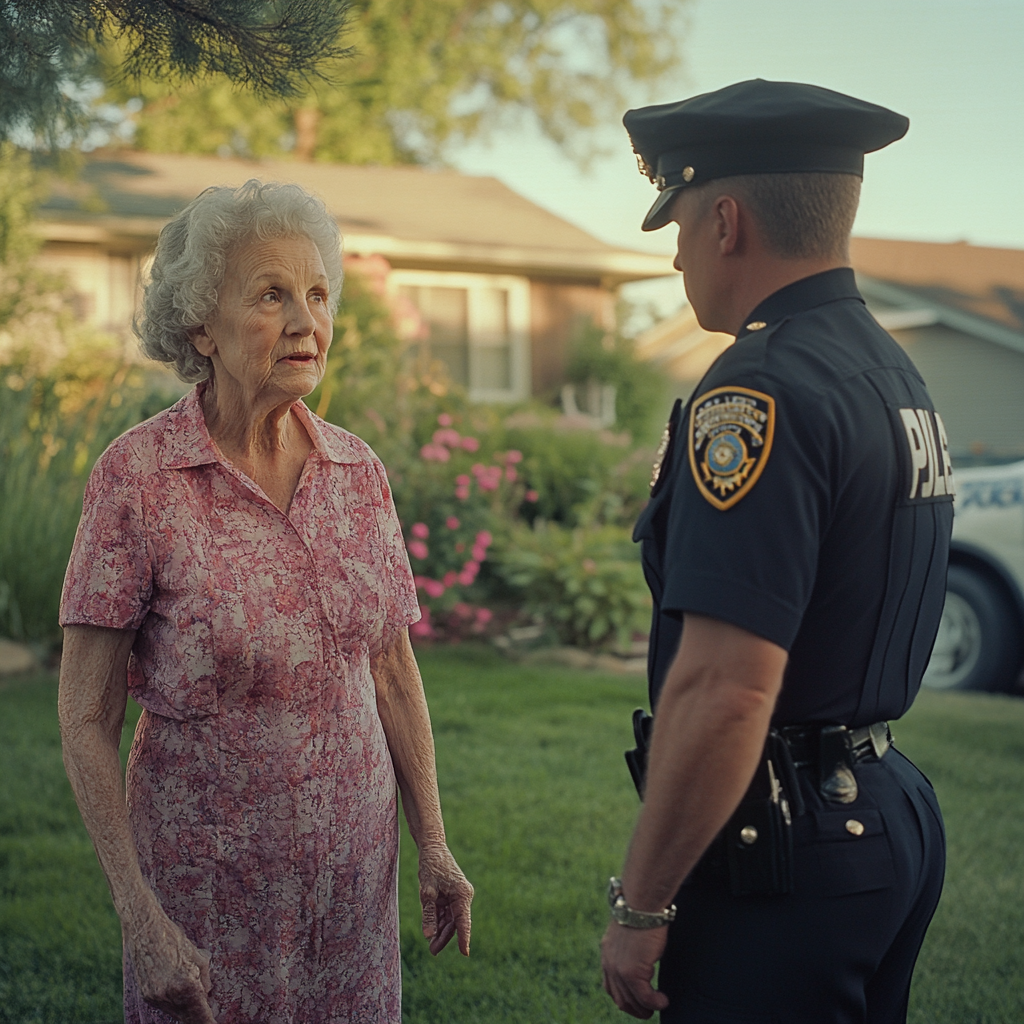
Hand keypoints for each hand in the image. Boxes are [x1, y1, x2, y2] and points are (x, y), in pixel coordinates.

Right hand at [124, 899, 215, 1023]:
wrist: (144, 930)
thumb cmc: (174, 938)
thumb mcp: (197, 955)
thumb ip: (205, 977)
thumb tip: (207, 992)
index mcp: (186, 985)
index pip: (201, 1015)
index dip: (209, 1022)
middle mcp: (170, 995)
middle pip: (188, 1017)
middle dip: (199, 1016)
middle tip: (209, 1016)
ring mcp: (156, 997)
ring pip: (176, 1012)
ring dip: (186, 1010)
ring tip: (195, 999)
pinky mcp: (146, 995)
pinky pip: (165, 1005)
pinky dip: (175, 1003)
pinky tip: (179, 993)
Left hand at [418, 842, 473, 955]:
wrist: (432, 847)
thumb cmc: (430, 866)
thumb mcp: (426, 892)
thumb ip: (428, 914)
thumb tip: (429, 936)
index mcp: (462, 894)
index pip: (463, 921)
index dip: (464, 938)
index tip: (465, 953)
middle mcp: (463, 896)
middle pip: (455, 922)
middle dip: (445, 937)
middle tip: (433, 951)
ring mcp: (458, 896)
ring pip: (451, 919)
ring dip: (441, 930)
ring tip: (431, 946)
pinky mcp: (452, 895)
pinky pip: (447, 912)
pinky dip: (440, 921)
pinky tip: (432, 931)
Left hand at [601, 921, 669, 1018]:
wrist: (641, 905)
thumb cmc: (641, 912)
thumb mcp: (630, 932)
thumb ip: (629, 948)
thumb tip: (642, 956)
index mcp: (607, 953)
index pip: (610, 986)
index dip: (623, 997)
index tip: (636, 1001)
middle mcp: (609, 964)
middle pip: (619, 998)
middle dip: (634, 1008)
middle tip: (648, 1011)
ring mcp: (619, 970)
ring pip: (631, 1001)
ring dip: (645, 1009)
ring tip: (658, 1006)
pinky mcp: (632, 973)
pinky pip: (645, 998)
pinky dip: (655, 1003)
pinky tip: (664, 1001)